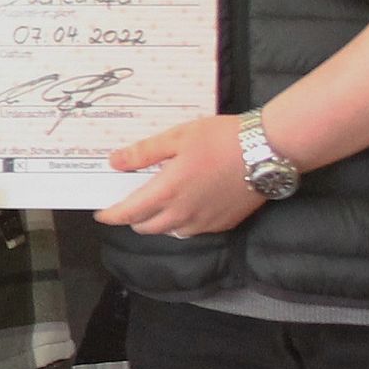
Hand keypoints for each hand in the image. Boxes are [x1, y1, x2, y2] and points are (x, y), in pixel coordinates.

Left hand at [96, 114, 264, 239]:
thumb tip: (114, 162)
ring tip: (159, 203)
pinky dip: (182, 222)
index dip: (111, 215)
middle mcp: (182, 215)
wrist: (267, 150)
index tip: (102, 214)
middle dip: (133, 218)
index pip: (128, 213)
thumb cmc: (221, 138)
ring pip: (170, 232)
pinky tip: (187, 204)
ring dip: (158, 222)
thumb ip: (143, 152)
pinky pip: (193, 230)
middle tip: (132, 201)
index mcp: (166, 192)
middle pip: (146, 227)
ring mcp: (204, 223)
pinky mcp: (222, 224)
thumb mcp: (177, 137)